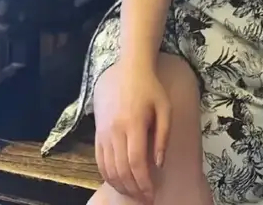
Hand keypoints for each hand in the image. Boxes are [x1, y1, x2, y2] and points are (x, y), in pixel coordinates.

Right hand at [95, 69, 170, 203]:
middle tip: (144, 198)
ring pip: (108, 169)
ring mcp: (104, 133)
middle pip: (121, 170)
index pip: (136, 162)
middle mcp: (115, 131)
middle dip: (133, 189)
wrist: (126, 71)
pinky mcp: (97, 133)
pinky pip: (100, 161)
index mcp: (134, 124)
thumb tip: (159, 164)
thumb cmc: (150, 88)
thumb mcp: (164, 108)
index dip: (144, 182)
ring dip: (120, 186)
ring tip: (133, 194)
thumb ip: (163, 136)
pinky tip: (119, 182)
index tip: (152, 193)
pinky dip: (108, 176)